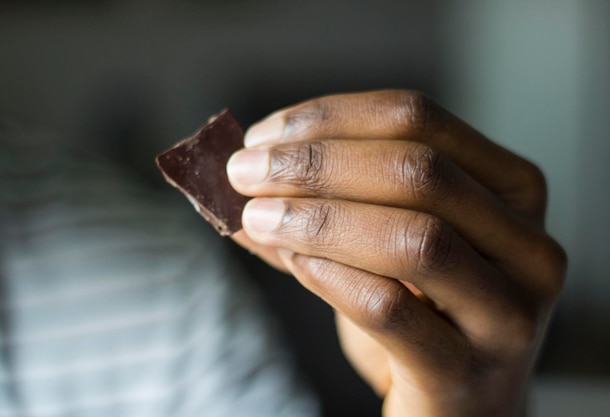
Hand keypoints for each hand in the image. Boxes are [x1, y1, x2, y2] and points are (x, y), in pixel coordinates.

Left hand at [227, 91, 565, 416]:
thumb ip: (326, 205)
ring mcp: (508, 313)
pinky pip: (388, 309)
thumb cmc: (421, 313)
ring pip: (414, 238)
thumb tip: (246, 173)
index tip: (262, 136)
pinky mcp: (469, 374)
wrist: (456, 405)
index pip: (419, 119)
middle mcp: (527, 245)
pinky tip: (292, 262)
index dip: (330, 119)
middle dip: (316, 163)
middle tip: (245, 173)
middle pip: (420, 172)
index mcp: (511, 190)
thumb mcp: (384, 244)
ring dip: (318, 219)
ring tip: (257, 219)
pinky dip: (327, 276)